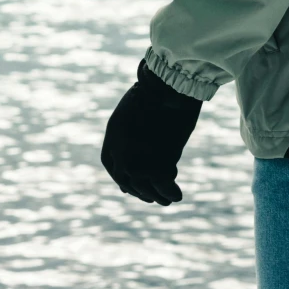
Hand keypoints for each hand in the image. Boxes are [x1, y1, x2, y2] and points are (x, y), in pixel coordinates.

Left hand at [102, 62, 204, 204]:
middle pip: (125, 179)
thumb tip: (144, 144)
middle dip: (138, 191)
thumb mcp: (137, 109)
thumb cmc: (157, 91)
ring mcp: (137, 162)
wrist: (168, 88)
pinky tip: (177, 195)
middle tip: (150, 198)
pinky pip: (164, 186)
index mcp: (113, 135)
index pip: (110, 164)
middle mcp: (120, 152)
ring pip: (144, 188)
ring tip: (167, 200)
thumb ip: (135, 129)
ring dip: (156, 196)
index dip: (120, 177)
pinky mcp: (157, 167)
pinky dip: (171, 192)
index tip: (128, 186)